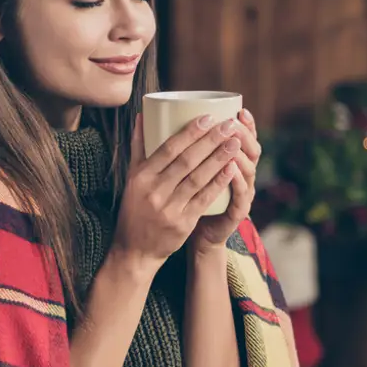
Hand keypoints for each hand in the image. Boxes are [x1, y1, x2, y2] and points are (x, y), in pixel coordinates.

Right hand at [110, 112, 241, 272]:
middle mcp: (154, 191)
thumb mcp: (131, 178)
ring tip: (235, 143)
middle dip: (210, 141)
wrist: (135, 250)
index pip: (168, 149)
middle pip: (186, 161)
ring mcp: (169, 208)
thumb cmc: (135, 208)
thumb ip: (138, 147)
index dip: (190, 132)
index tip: (208, 117)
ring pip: (198, 178)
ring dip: (219, 159)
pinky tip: (231, 169)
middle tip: (229, 125)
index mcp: (140, 177)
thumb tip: (143, 115)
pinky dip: (218, 183)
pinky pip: (204, 199)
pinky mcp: (183, 223)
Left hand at [191, 108, 260, 253]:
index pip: (248, 139)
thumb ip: (179, 150)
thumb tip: (147, 120)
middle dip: (241, 134)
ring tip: (231, 140)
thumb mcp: (189, 173)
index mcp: (234, 162)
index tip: (240, 109)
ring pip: (248, 169)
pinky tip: (231, 169)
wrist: (198, 238)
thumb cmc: (189, 200)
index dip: (247, 124)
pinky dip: (235, 181)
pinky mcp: (239, 212)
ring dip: (239, 154)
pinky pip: (241, 195)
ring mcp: (244, 193)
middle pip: (251, 150)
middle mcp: (243, 175)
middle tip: (231, 122)